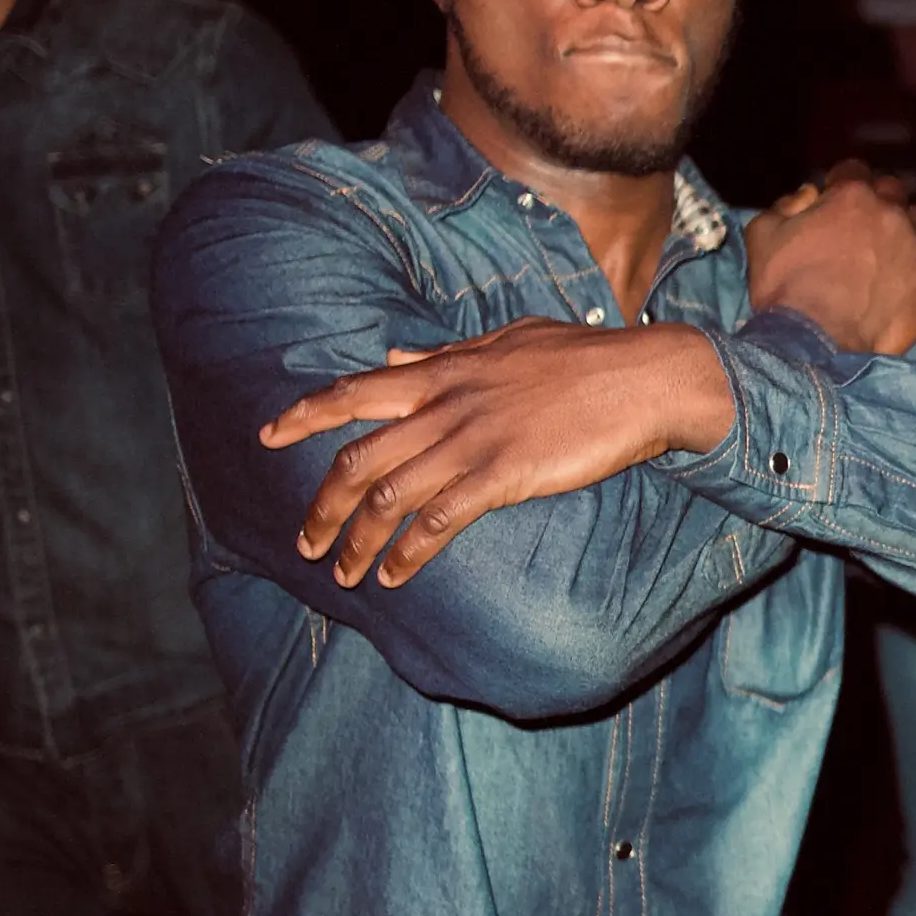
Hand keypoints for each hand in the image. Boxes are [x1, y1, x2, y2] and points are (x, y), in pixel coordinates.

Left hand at [259, 317, 732, 588]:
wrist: (647, 378)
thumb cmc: (587, 357)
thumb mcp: (508, 339)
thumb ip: (448, 352)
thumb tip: (397, 353)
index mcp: (443, 370)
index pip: (353, 391)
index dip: (304, 415)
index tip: (269, 437)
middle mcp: (446, 405)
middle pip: (356, 458)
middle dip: (322, 507)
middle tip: (306, 543)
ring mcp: (472, 440)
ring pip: (387, 496)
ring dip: (357, 542)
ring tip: (345, 575)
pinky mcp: (504, 474)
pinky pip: (439, 520)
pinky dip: (410, 552)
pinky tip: (397, 575)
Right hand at [744, 161, 915, 354]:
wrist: (816, 342)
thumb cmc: (784, 288)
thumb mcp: (763, 234)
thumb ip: (787, 204)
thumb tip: (810, 194)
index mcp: (850, 194)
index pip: (853, 170)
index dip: (842, 184)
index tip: (835, 201)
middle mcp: (890, 210)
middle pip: (891, 190)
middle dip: (877, 201)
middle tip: (862, 227)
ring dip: (904, 227)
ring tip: (890, 251)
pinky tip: (912, 271)